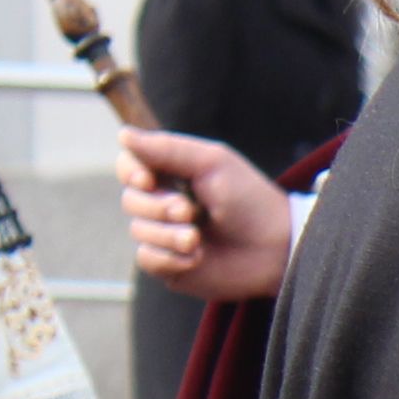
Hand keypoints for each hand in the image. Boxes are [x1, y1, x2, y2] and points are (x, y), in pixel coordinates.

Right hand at [121, 129, 291, 303]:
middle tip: (189, 211)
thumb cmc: (250, 200)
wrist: (276, 249)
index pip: (130, 167)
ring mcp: (167, 235)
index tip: (147, 179)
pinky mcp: (171, 265)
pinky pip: (148, 259)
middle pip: (130, 200)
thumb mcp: (212, 163)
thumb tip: (122, 133)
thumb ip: (167, 149)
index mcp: (174, 174)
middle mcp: (165, 203)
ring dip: (168, 234)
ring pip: (139, 231)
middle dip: (157, 206)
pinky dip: (170, 258)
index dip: (131, 172)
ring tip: (198, 238)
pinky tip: (197, 257)